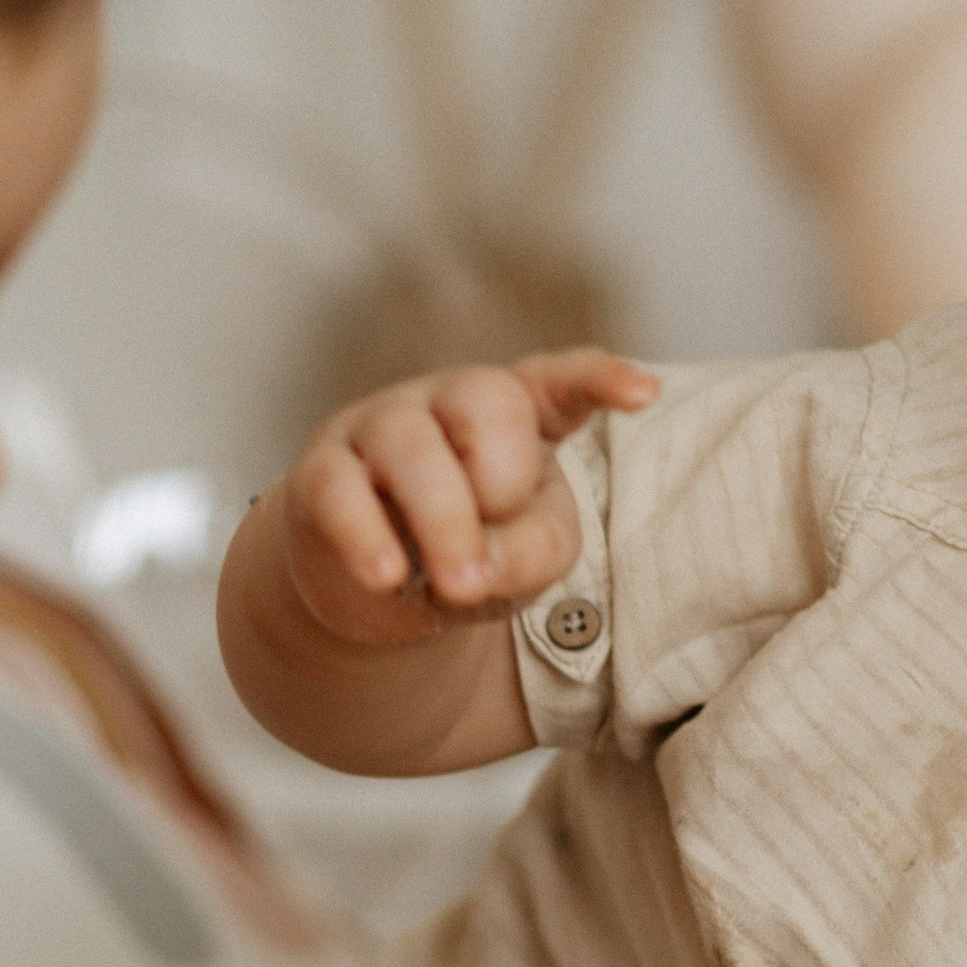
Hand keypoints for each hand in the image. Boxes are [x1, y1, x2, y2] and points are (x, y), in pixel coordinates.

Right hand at [276, 348, 656, 649]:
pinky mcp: (321, 472)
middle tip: (495, 551)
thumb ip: (533, 553)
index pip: (559, 380)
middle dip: (502, 480)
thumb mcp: (529, 559)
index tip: (645, 395)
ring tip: (457, 586)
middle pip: (485, 401)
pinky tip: (387, 577)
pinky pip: (338, 488)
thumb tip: (479, 563)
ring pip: (411, 446)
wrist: (373, 587)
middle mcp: (445, 402)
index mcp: (515, 412)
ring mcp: (378, 428)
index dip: (599, 380)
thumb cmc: (471, 551)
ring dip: (444, 523)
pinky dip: (365, 535)